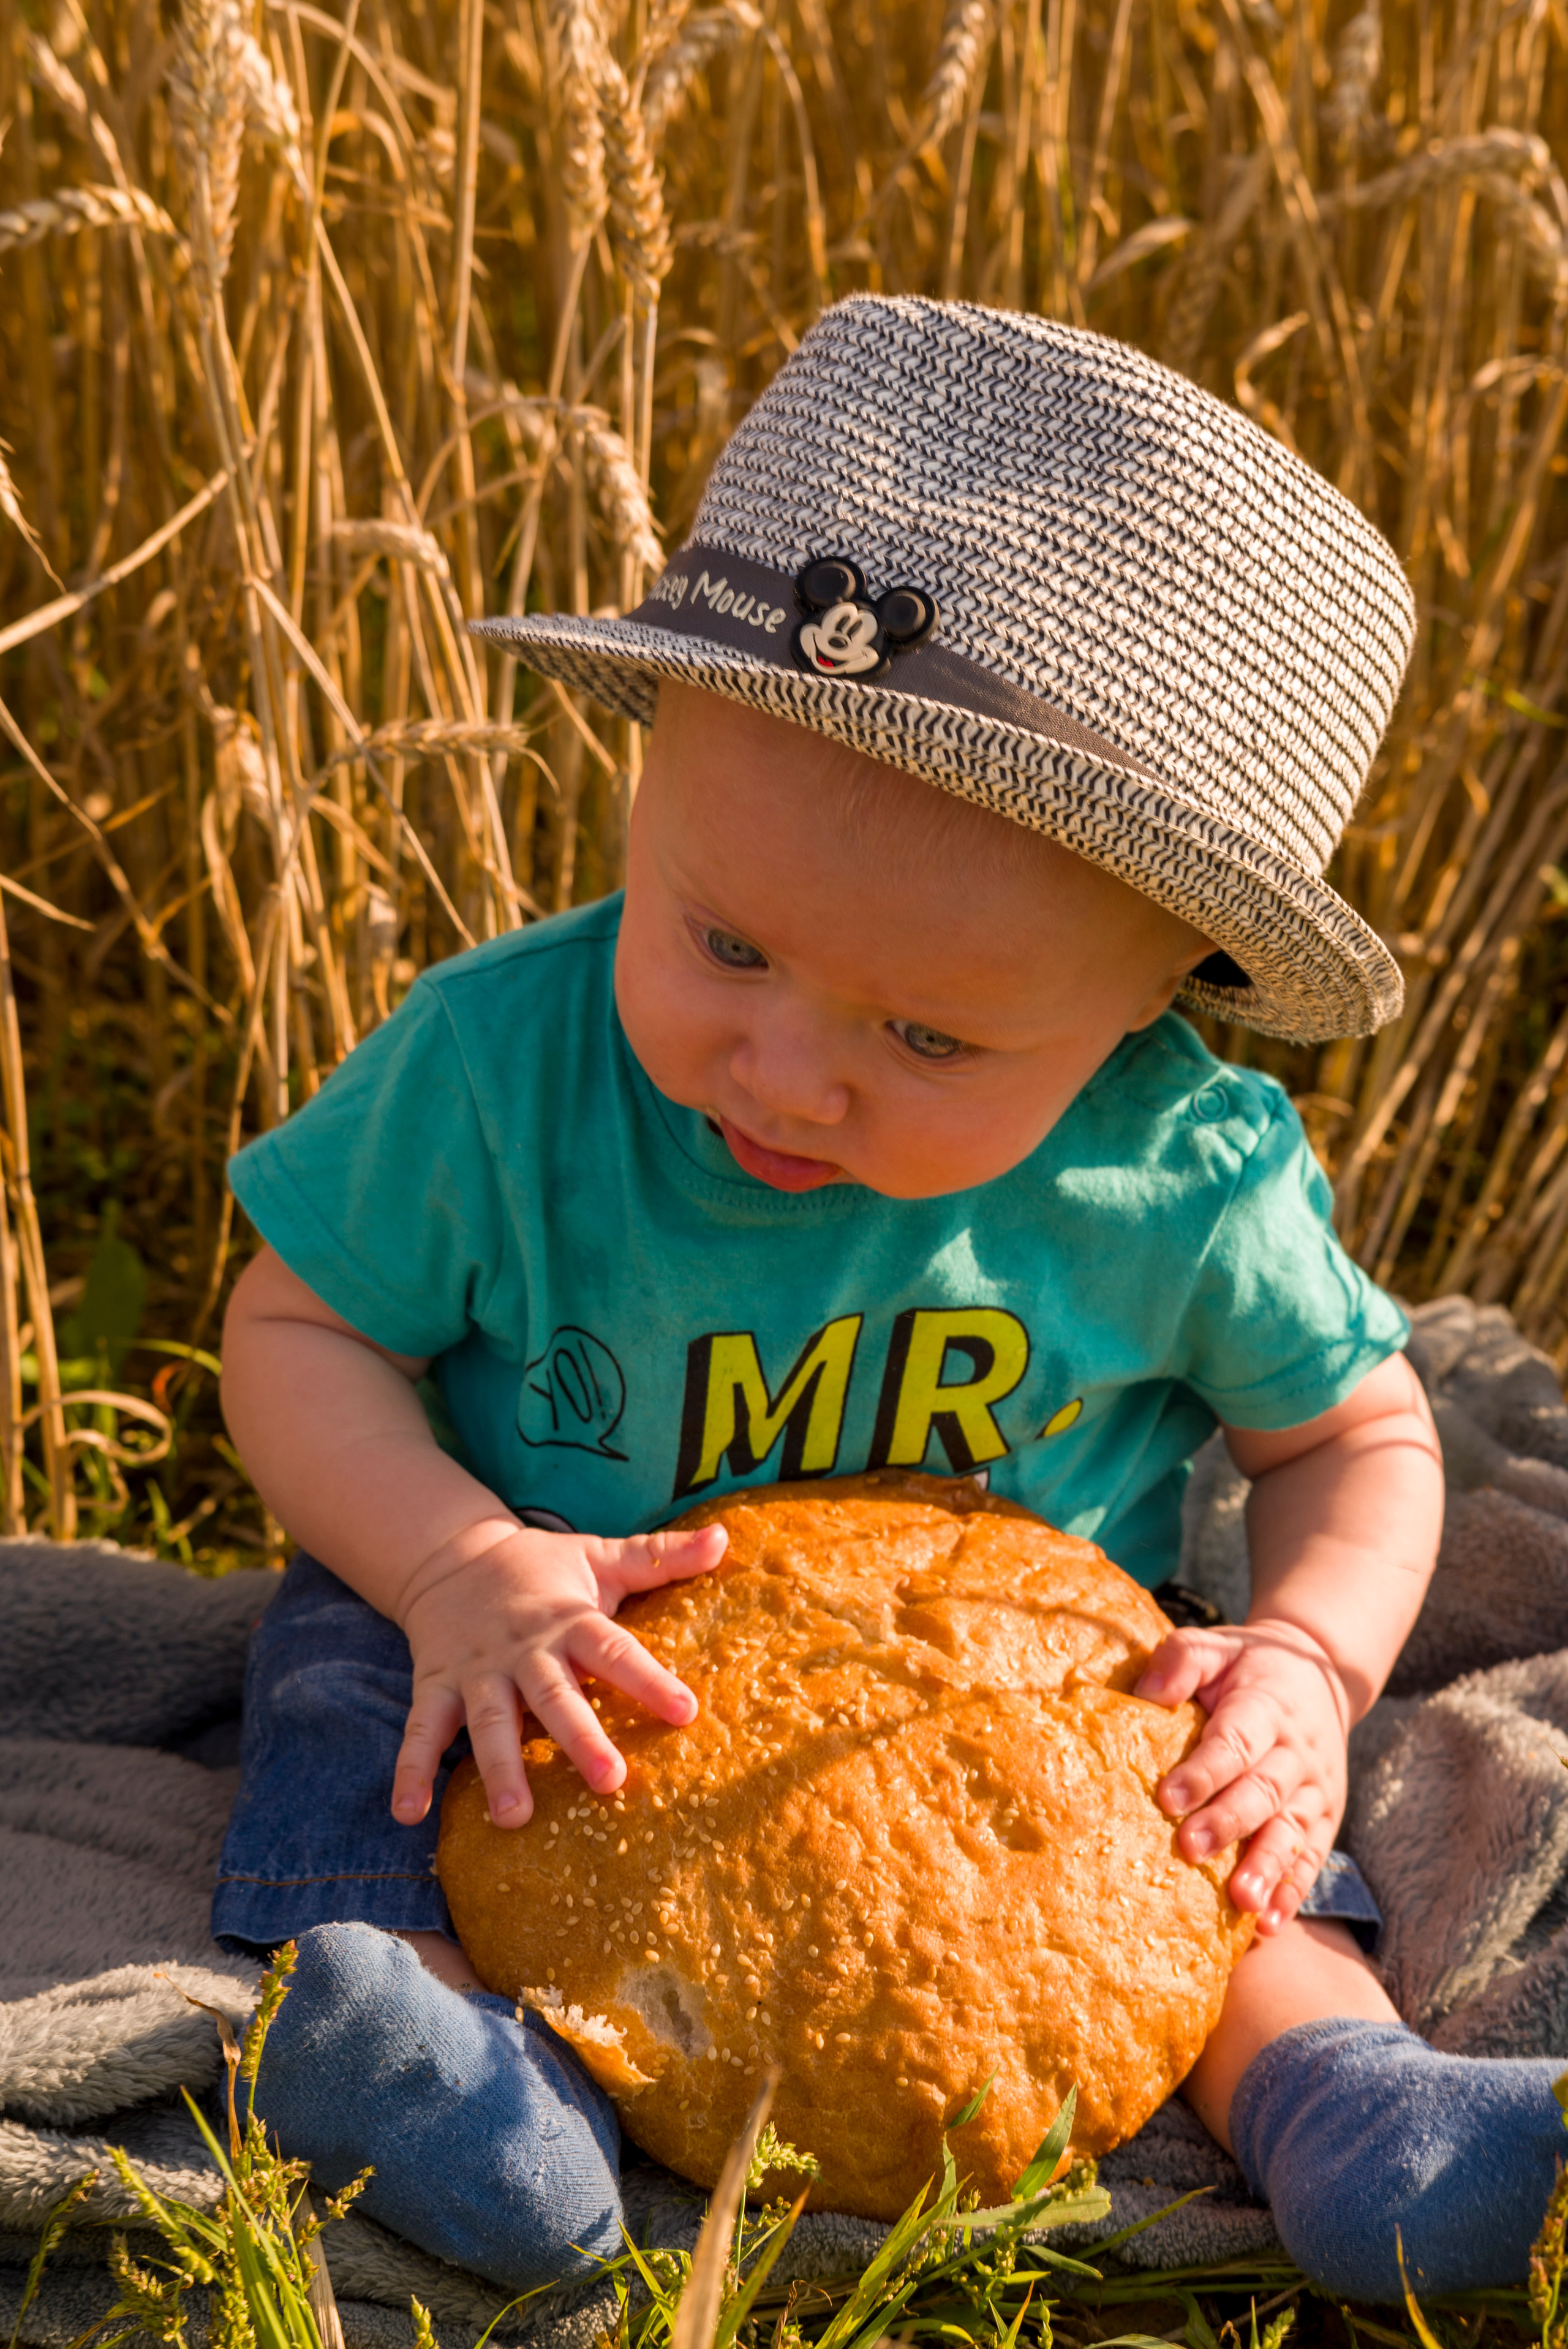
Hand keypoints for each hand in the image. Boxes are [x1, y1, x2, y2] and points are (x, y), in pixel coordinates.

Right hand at [389, 1519, 726, 1828]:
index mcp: (570, 1620)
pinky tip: (410, 1813)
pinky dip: (412, 1769)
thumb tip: (725, 1537)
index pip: (615, 1651)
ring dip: (501, 1769)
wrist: (450, 1555)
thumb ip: (661, 1556)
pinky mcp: (434, 1686)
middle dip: (580, 1737)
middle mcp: (524, 1650)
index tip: (686, 1712)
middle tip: (608, 1781)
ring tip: (516, 1818)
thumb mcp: (601, 1557)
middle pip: (554, 1695)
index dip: (649, 1680)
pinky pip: (422, 1730)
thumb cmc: (542, 1569)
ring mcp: (476, 1671)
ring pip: (489, 1723)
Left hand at [1135, 1618, 1350, 1934]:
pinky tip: (1268, 1923)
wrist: (1320, 1674)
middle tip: (1190, 1850)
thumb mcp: (1216, 1644)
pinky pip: (1311, 1859)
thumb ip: (1182, 1659)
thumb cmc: (1248, 1665)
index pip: (1235, 1743)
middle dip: (1227, 1824)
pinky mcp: (1324, 1819)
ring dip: (1267, 1869)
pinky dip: (1292, 1892)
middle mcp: (1296, 1753)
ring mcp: (1315, 1791)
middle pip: (1262, 1792)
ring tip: (1241, 1899)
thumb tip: (1150, 1692)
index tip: (1168, 1797)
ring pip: (1291, 1832)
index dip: (1204, 1771)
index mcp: (1266, 1707)